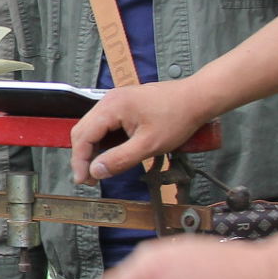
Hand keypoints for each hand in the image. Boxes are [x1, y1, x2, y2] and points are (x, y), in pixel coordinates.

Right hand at [68, 78, 214, 185]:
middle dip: (83, 156)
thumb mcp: (149, 145)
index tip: (83, 181)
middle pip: (82, 131)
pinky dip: (103, 140)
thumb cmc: (177, 118)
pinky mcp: (123, 104)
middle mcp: (108, 100)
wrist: (197, 98)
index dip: (79, 161)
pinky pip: (104, 124)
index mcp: (111, 107)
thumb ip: (120, 159)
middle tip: (90, 178)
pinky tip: (112, 153)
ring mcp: (115, 100)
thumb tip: (96, 171)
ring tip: (101, 168)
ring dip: (93, 149)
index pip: (83, 136)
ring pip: (92, 128)